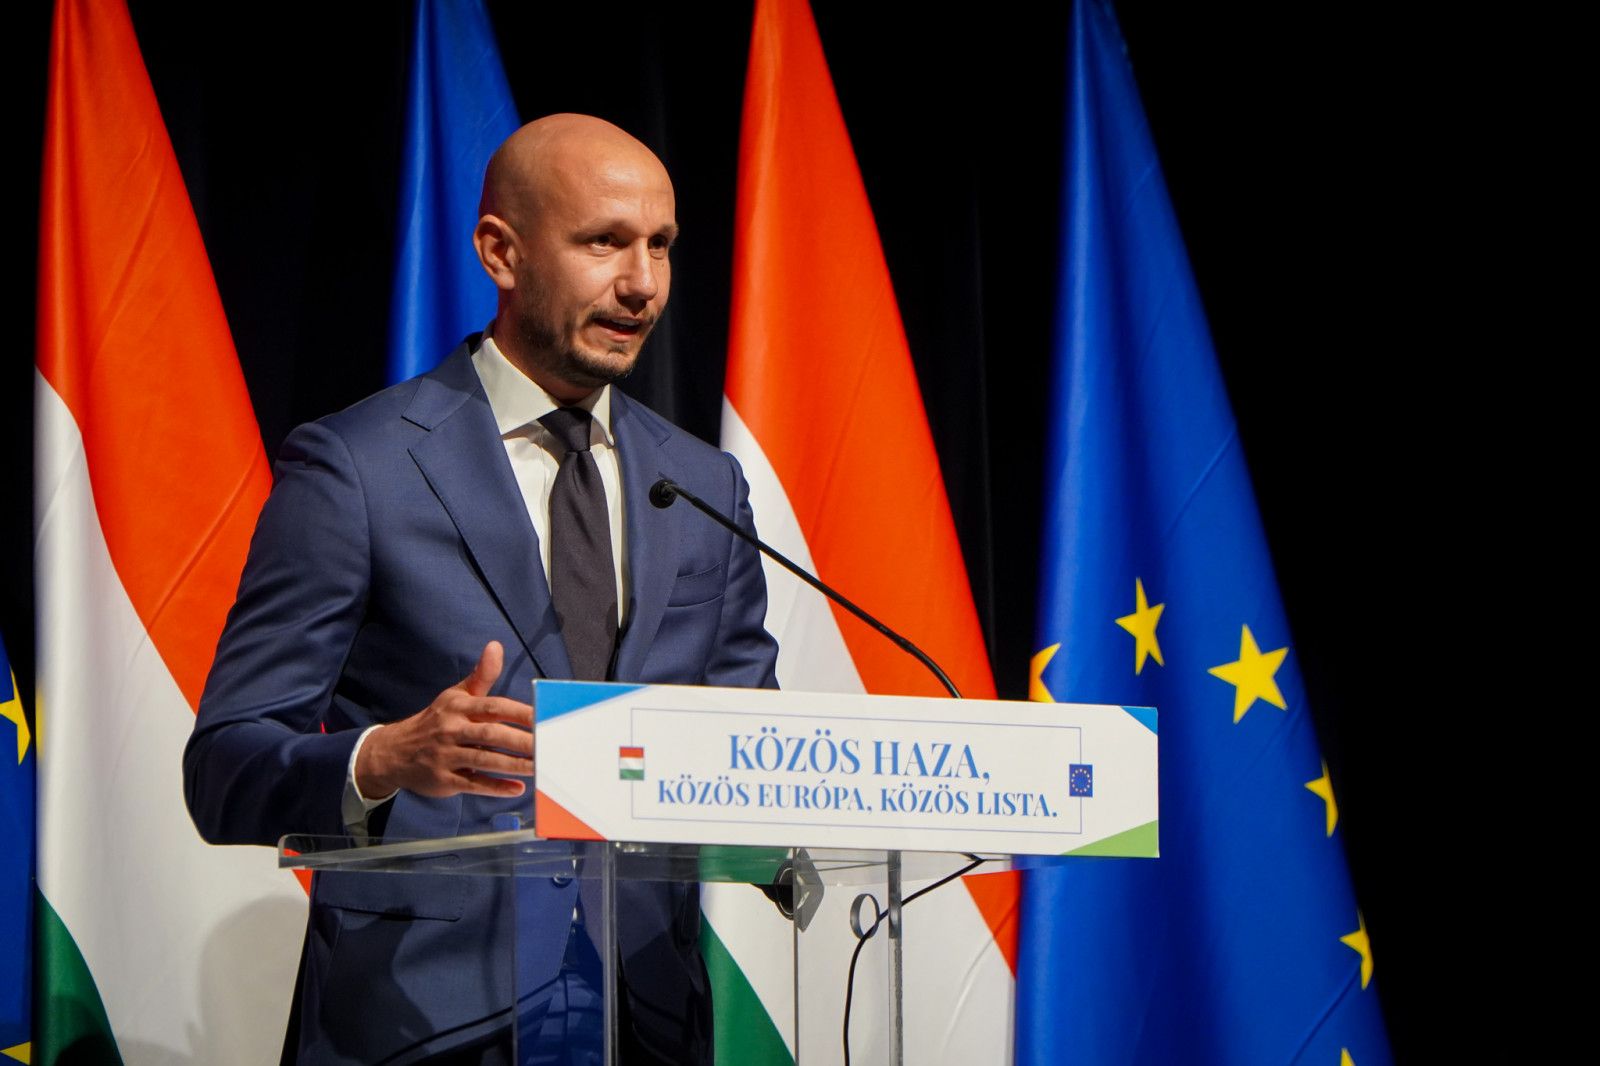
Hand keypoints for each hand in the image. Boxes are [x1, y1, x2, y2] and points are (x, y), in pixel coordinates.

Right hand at [354, 641, 533, 798]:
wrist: (394, 751)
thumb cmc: (437, 720)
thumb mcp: (455, 695)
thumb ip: (481, 675)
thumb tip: (496, 646)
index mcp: (459, 707)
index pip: (494, 707)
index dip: (520, 712)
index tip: (545, 718)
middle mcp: (451, 730)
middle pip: (491, 734)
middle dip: (521, 741)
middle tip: (548, 746)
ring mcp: (446, 756)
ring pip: (484, 760)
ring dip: (513, 765)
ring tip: (540, 767)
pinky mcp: (443, 780)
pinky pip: (473, 784)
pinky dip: (495, 788)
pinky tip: (517, 788)